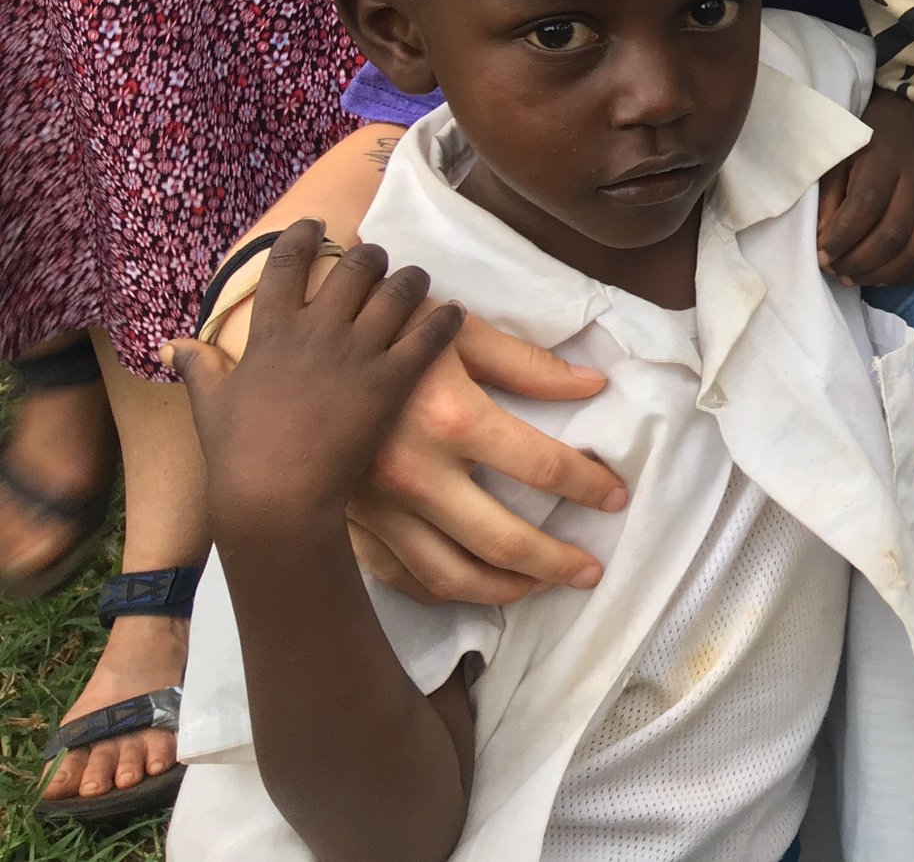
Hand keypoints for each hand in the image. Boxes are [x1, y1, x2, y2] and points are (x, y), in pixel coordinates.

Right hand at [166, 223, 465, 535]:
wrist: (275, 498)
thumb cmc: (237, 455)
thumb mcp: (211, 405)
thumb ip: (199, 366)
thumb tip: (173, 344)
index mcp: (271, 332)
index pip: (286, 262)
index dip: (304, 234)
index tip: (317, 222)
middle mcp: (317, 331)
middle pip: (356, 266)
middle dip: (371, 256)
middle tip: (377, 261)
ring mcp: (357, 353)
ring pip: (398, 289)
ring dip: (411, 279)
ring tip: (415, 281)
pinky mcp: (391, 381)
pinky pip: (429, 335)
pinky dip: (445, 319)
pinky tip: (453, 314)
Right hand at [344, 305, 628, 603]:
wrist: (293, 342)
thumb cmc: (386, 324)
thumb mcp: (461, 331)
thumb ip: (529, 364)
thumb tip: (593, 385)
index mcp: (452, 420)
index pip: (545, 468)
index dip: (589, 486)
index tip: (616, 497)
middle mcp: (414, 475)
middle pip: (503, 542)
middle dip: (556, 563)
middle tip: (591, 571)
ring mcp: (377, 508)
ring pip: (451, 576)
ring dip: (504, 590)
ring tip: (540, 587)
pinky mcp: (349, 522)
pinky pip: (400, 576)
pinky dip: (441, 591)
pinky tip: (471, 587)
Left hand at [818, 89, 913, 286]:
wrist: (911, 130)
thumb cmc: (867, 148)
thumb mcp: (840, 161)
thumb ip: (828, 199)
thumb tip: (823, 242)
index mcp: (888, 158)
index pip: (867, 204)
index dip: (841, 236)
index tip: (820, 254)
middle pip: (892, 234)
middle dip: (857, 261)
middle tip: (833, 269)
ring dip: (880, 274)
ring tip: (853, 277)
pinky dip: (908, 276)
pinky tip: (881, 277)